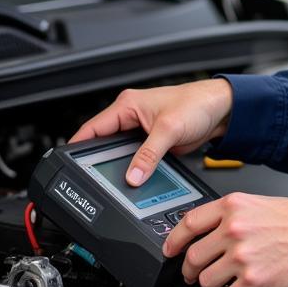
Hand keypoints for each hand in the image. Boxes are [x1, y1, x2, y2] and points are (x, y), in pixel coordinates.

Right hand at [69, 80, 233, 185]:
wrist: (221, 110)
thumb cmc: (197, 104)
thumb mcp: (169, 130)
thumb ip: (149, 154)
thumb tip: (133, 176)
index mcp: (127, 105)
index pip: (92, 128)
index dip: (78, 147)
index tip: (67, 167)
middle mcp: (130, 116)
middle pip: (103, 143)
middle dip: (98, 161)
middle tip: (92, 180)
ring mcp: (140, 131)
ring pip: (119, 154)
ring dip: (118, 167)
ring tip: (112, 182)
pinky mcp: (151, 143)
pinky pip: (135, 159)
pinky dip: (133, 169)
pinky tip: (132, 180)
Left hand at [164, 193, 287, 286]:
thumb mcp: (260, 203)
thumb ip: (232, 214)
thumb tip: (210, 230)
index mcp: (234, 206)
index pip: (189, 222)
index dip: (174, 239)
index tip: (170, 249)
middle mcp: (234, 228)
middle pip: (193, 256)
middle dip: (190, 270)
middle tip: (194, 274)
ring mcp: (242, 255)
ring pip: (206, 280)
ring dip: (210, 286)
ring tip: (221, 284)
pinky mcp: (253, 280)